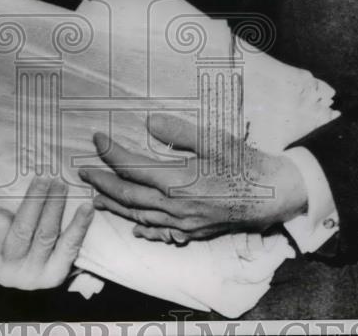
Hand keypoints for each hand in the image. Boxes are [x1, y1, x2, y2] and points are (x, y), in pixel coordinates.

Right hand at [0, 177, 93, 289]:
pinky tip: (86, 208)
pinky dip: (79, 226)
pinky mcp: (58, 273)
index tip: (4, 204)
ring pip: (47, 235)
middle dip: (34, 202)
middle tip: (44, 178)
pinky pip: (69, 247)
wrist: (19, 276)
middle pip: (23, 231)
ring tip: (61, 185)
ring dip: (55, 207)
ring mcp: (36, 274)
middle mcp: (10, 270)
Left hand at [79, 113, 307, 243]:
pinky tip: (134, 228)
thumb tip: (149, 123)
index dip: (110, 152)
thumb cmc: (244, 162)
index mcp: (177, 181)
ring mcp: (183, 223)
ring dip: (115, 207)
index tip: (97, 138)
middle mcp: (175, 207)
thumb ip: (178, 132)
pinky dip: (143, 230)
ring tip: (95, 199)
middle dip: (102, 183)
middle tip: (83, 172)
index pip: (132, 167)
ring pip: (139, 217)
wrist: (274, 194)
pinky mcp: (194, 231)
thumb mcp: (214, 138)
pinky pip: (160, 233)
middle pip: (128, 196)